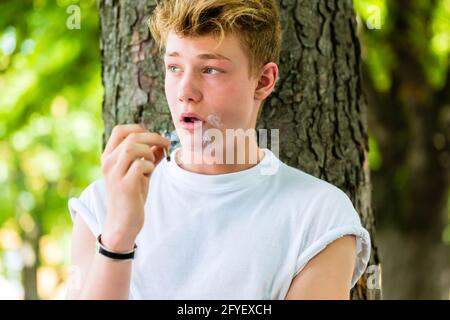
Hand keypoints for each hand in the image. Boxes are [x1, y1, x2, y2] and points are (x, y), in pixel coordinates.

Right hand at [100, 124, 169, 250]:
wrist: (122, 223)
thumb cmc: (132, 196)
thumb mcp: (140, 173)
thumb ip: (149, 157)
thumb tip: (161, 144)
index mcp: (109, 157)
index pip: (120, 130)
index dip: (139, 129)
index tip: (153, 137)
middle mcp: (108, 163)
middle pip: (131, 137)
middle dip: (153, 137)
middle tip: (165, 144)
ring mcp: (115, 174)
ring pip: (132, 148)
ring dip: (149, 151)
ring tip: (152, 162)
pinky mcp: (125, 186)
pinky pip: (140, 165)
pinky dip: (150, 166)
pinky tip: (149, 174)